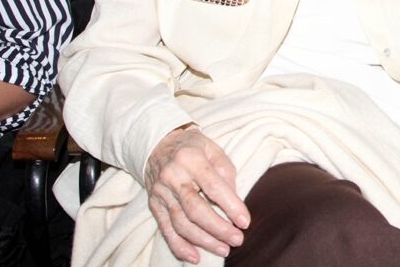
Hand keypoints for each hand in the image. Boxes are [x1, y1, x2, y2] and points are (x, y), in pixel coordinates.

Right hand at [144, 126, 249, 263]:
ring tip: (223, 249)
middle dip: (218, 228)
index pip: (213, 186)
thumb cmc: (193, 147)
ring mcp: (161, 193)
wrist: (157, 144)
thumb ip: (225, 172)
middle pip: (196, 209)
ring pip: (181, 223)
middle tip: (237, 240)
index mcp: (191, 159)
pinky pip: (166, 230)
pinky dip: (179, 246)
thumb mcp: (213, 149)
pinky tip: (195, 257)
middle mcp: (172, 177)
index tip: (245, 221)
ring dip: (203, 240)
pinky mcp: (154, 205)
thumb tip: (235, 200)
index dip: (230, 206)